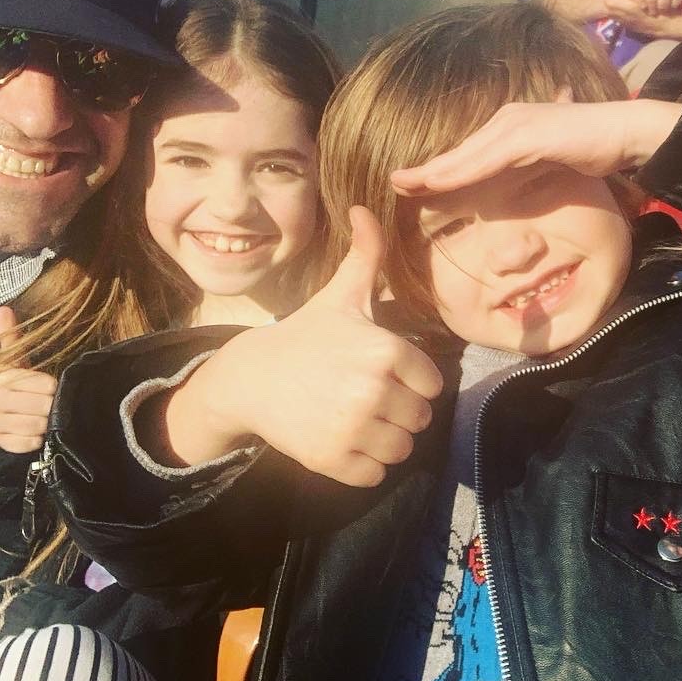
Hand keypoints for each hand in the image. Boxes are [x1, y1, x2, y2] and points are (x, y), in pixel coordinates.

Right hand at [0, 307, 55, 454]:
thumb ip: (11, 337)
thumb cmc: (9, 386)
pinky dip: (37, 439)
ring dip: (45, 424)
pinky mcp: (1, 443)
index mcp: (1, 378)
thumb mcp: (11, 362)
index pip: (48, 385)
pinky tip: (31, 431)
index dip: (52, 388)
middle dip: (50, 406)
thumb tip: (4, 308)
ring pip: (40, 425)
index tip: (46, 388)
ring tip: (38, 417)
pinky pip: (32, 442)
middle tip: (44, 404)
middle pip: (46, 406)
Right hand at [169, 207, 443, 486]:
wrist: (249, 378)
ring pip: (403, 449)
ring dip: (386, 440)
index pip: (431, 384)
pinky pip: (375, 475)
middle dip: (401, 411)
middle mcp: (374, 391)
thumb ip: (366, 255)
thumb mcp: (340, 295)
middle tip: (368, 397)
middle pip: (421, 418)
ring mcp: (352, 429)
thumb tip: (367, 205)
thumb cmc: (306, 335)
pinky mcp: (332, 460)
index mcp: (386, 351)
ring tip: (359, 419)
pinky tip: (344, 440)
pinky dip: (365, 465)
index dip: (412, 381)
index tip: (385, 373)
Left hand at [390, 95, 681, 195]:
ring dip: (434, 172)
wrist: (625, 132)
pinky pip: (488, 159)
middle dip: (426, 170)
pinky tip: (440, 182)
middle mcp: (506, 120)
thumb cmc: (592, 148)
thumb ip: (525, 171)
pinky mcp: (528, 135)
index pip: (468, 153)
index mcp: (509, 127)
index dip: (439, 170)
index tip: (411, 184)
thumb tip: (508, 192)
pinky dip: (461, 171)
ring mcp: (516, 125)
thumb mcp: (548, 163)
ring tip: (403, 183)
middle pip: (459, 152)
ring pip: (466, 154)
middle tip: (392, 183)